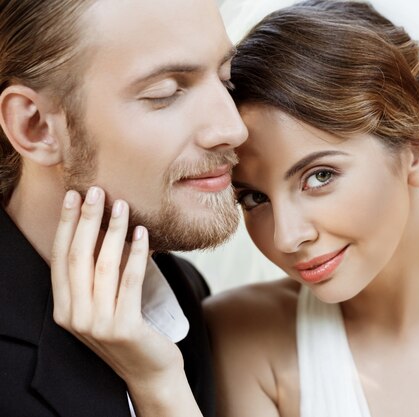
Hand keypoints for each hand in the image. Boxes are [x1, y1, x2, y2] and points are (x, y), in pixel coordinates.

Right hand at [50, 187, 183, 391]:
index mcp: (63, 309)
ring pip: (103, 266)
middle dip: (86, 220)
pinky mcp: (124, 327)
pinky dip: (136, 254)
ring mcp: (97, 324)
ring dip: (113, 231)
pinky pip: (130, 281)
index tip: (72, 197)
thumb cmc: (129, 329)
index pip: (60, 258)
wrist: (150, 370)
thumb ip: (95, 278)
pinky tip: (143, 234)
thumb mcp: (103, 304)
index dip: (65, 225)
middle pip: (78, 257)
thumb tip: (102, 228)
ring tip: (122, 205)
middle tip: (96, 191)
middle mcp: (74, 317)